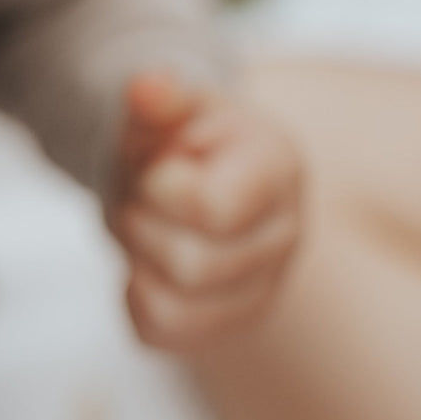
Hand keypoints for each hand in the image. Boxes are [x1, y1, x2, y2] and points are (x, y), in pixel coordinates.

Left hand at [106, 72, 303, 352]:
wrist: (183, 160)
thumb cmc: (177, 130)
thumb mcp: (168, 104)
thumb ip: (155, 96)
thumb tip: (145, 87)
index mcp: (279, 168)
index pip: (212, 210)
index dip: (159, 186)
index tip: (155, 161)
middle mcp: (286, 235)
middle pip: (192, 266)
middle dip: (140, 220)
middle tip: (138, 188)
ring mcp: (263, 287)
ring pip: (176, 308)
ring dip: (134, 257)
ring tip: (140, 219)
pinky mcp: (229, 322)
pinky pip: (161, 332)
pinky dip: (133, 294)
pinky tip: (142, 258)